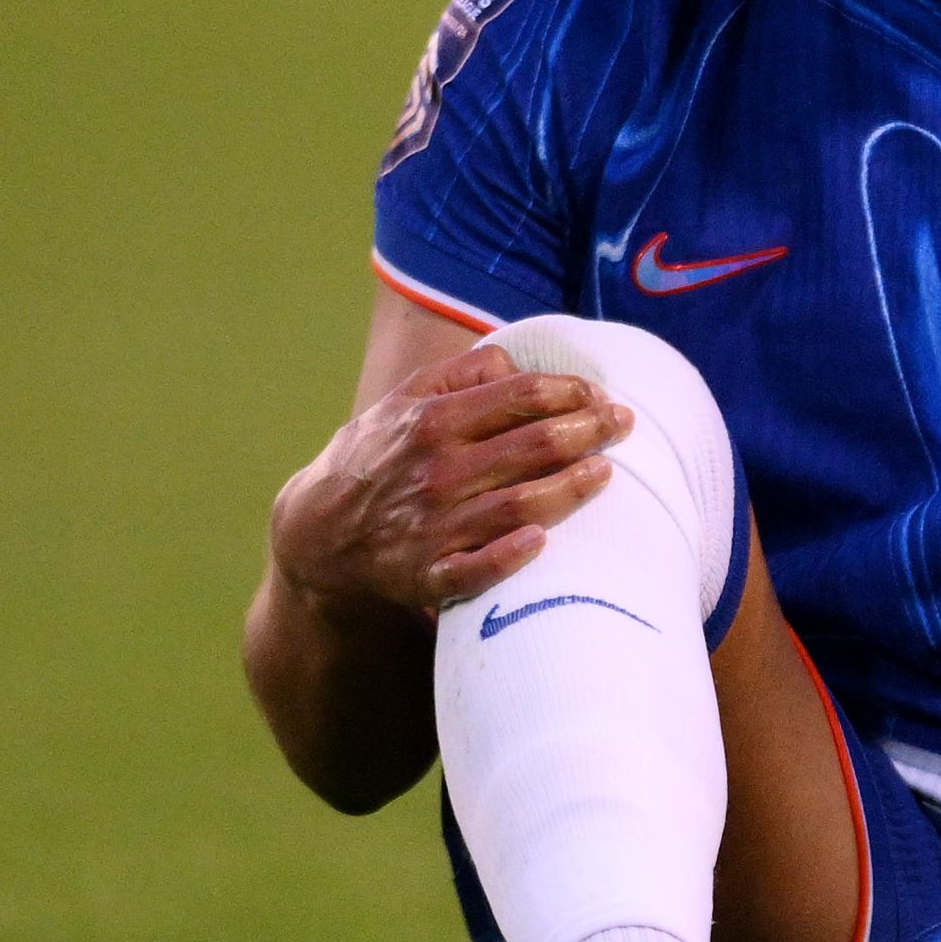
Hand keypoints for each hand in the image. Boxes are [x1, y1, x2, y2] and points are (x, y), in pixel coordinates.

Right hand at [270, 342, 630, 614]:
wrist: (318, 534)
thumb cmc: (378, 458)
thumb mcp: (403, 401)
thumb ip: (461, 375)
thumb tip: (518, 366)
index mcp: (434, 421)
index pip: (521, 396)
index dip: (572, 392)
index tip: (601, 396)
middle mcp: (438, 471)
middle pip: (534, 446)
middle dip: (589, 431)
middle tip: (623, 425)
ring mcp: (434, 526)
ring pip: (519, 505)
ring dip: (571, 488)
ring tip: (606, 472)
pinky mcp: (428, 575)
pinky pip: (476, 569)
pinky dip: (509, 555)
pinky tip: (542, 541)